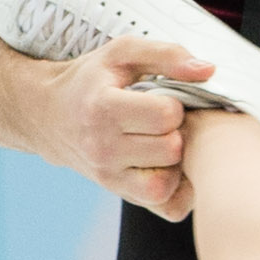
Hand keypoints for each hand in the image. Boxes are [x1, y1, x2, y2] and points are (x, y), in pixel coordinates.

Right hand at [40, 35, 213, 221]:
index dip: (175, 104)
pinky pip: (165, 205)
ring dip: (176, 162)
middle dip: (177, 132)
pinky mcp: (117, 192)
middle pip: (172, 149)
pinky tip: (165, 164)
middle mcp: (103, 148)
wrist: (49, 115)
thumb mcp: (122, 54)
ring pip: (168, 182)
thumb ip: (166, 55)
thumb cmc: (92, 81)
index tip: (162, 99)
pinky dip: (175, 188)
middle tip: (164, 122)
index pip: (165, 115)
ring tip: (163, 141)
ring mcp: (109, 176)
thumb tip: (209, 71)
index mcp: (103, 108)